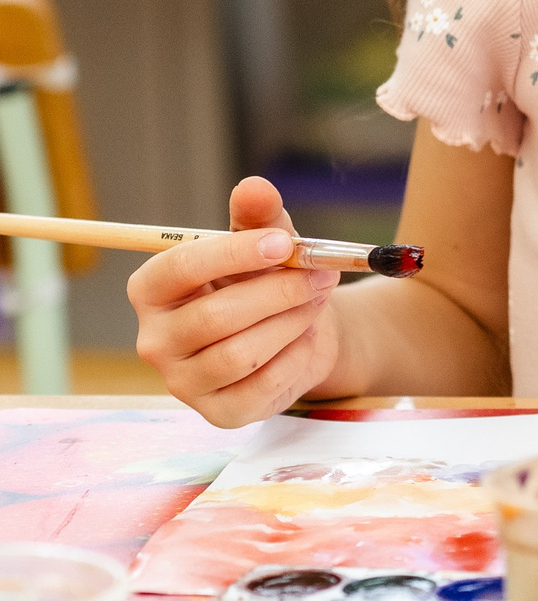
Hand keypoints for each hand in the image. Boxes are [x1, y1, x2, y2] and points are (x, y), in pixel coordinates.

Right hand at [129, 178, 340, 427]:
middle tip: (321, 274)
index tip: (284, 242)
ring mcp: (183, 382)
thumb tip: (255, 186)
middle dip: (279, 291)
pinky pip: (262, 386)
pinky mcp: (219, 413)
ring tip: (315, 300)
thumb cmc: (269, 280)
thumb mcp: (268, 242)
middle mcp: (155, 340)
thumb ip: (259, 217)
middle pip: (214, 317)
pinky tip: (306, 338)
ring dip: (291, 321)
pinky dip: (296, 357)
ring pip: (240, 354)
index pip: (180, 268)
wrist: (303, 330)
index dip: (234, 254)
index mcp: (153, 290)